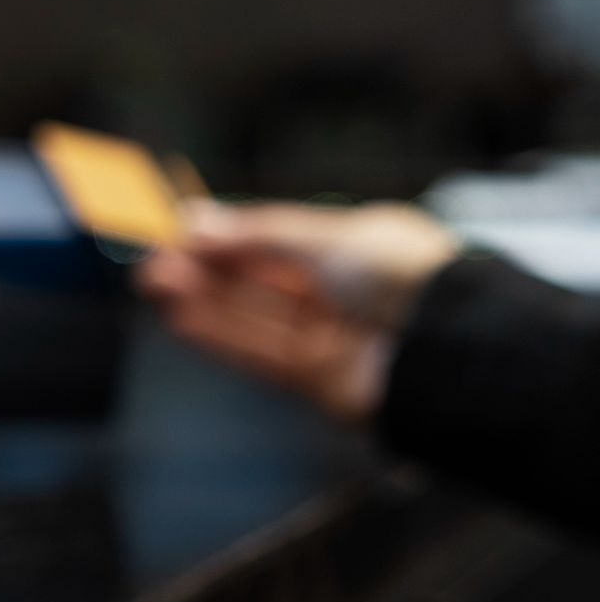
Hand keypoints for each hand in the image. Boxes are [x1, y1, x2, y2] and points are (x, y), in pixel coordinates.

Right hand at [136, 200, 460, 422]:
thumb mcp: (326, 237)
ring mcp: (327, 336)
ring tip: (154, 282)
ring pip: (252, 315)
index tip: (181, 228)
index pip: (280, 237)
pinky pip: (256, 353)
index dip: (230, 234)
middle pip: (260, 278)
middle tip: (154, 258)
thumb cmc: (407, 275)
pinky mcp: (314, 378)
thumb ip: (256, 236)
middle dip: (206, 268)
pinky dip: (217, 336)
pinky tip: (179, 318)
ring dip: (202, 299)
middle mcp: (342, 291)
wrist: (447, 346)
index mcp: (358, 246)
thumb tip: (196, 223)